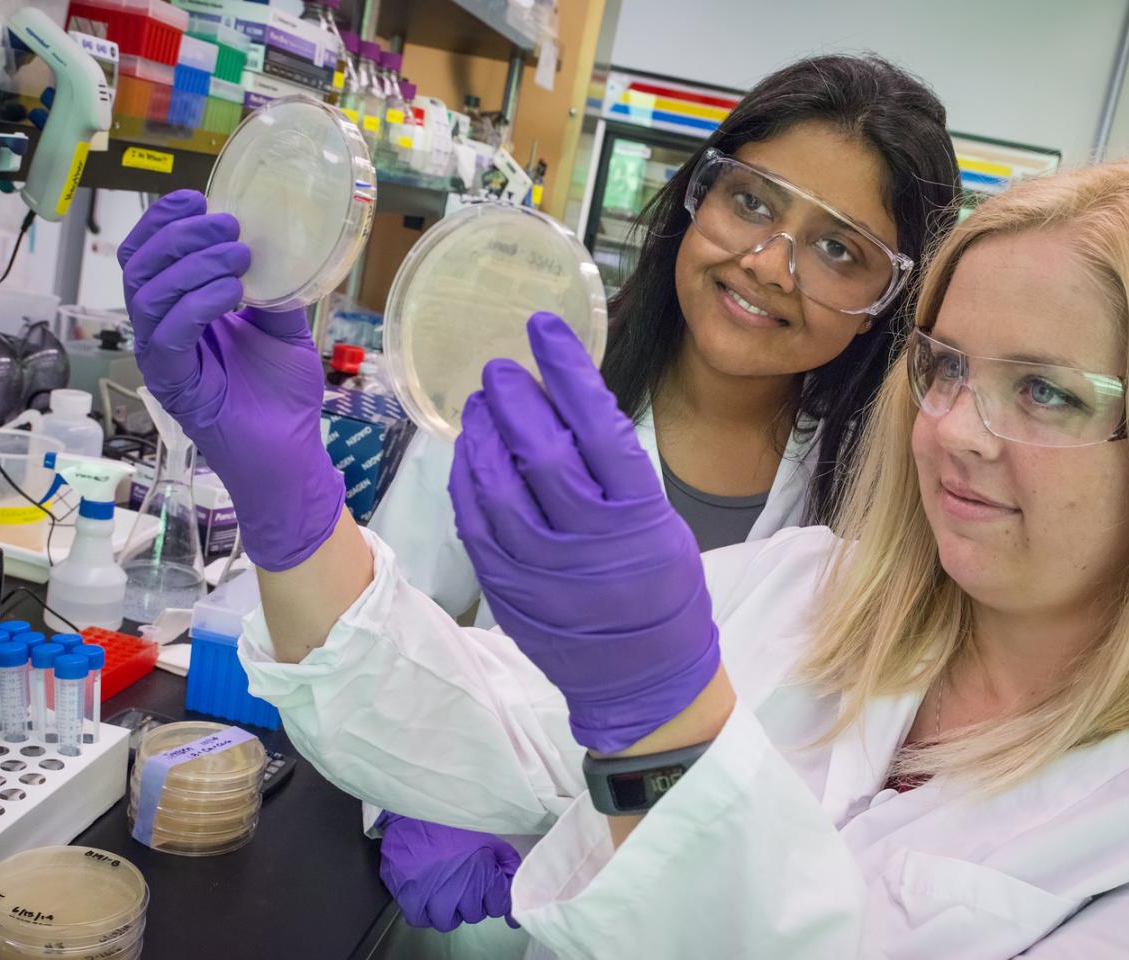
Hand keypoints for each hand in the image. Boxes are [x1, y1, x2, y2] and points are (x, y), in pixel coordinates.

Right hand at [118, 190, 343, 570]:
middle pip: (139, 266)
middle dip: (179, 235)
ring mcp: (163, 356)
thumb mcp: (283, 327)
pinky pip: (168, 333)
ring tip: (238, 259)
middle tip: (229, 229)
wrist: (290, 450)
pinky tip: (231, 294)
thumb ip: (272, 289)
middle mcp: (163, 329)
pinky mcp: (172, 383)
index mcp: (180, 310)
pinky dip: (197, 303)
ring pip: (148, 294)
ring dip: (192, 265)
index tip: (197, 198)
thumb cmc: (283, 396)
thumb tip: (276, 246)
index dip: (163, 220)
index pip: (149, 253)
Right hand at [377, 813, 520, 931]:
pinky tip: (427, 899)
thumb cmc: (455, 822)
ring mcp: (430, 893)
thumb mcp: (490, 838)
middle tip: (464, 883)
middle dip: (472, 902)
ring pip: (447, 921)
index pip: (498, 906)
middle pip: (473, 915)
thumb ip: (506, 863)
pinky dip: (425, 913)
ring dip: (449, 911)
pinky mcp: (407, 893)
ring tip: (446, 891)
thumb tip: (514, 889)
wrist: (418, 805)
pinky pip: (419, 920)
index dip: (494, 896)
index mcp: (482, 872)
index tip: (487, 887)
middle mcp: (458, 887)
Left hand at [449, 312, 720, 753]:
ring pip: (498, 483)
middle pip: (540, 448)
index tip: (542, 327)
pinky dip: (466, 481)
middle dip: (514, 397)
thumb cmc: (663, 594)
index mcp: (639, 514)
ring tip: (480, 404)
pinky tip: (467, 455)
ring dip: (483, 433)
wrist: (648, 680)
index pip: (597, 422)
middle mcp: (590, 538)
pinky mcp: (510, 590)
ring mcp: (545, 568)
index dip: (566, 368)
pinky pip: (475, 524)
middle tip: (500, 369)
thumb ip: (614, 472)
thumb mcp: (660, 524)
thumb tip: (566, 404)